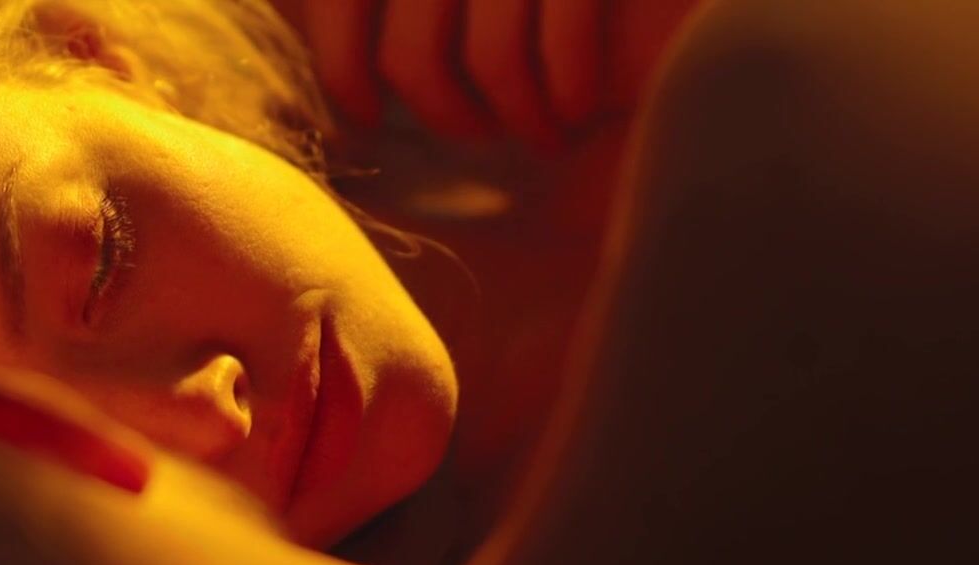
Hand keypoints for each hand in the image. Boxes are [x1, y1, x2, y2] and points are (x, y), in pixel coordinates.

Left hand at [273, 0, 702, 149]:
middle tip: (467, 134)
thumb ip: (385, 12)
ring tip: (532, 138)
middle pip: (413, 52)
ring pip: (487, 60)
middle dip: (439, 114)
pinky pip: (557, 46)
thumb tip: (306, 33)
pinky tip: (573, 119)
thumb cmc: (529, 3)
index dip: (343, 69)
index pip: (340, 4)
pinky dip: (561, 100)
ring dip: (507, 120)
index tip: (363, 117)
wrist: (671, 7)